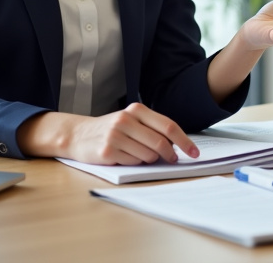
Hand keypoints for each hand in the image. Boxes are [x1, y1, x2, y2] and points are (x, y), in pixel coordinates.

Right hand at [18, 103, 200, 164]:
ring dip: (149, 160)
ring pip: (148, 155)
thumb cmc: (111, 129)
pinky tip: (124, 157)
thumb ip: (152, 128)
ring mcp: (116, 135)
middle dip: (170, 155)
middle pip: (161, 142)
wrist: (78, 134)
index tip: (194, 152)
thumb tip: (178, 145)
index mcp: (136, 110)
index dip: (185, 141)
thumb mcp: (131, 121)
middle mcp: (126, 120)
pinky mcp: (107, 151)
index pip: (168, 126)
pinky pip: (133, 162)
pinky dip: (134, 163)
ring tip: (137, 154)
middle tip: (172, 160)